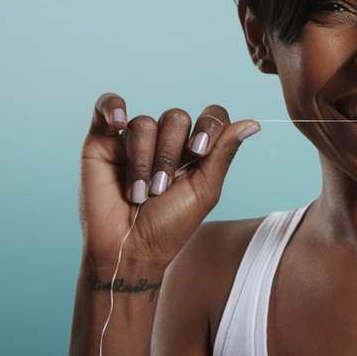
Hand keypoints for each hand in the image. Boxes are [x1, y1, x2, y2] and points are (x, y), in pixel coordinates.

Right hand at [79, 92, 260, 268]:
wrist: (129, 249)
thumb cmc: (169, 226)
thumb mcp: (205, 190)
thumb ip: (224, 152)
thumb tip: (254, 123)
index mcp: (195, 149)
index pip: (210, 116)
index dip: (208, 126)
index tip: (198, 153)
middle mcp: (166, 140)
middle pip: (176, 118)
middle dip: (170, 155)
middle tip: (161, 188)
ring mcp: (134, 139)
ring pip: (144, 123)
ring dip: (143, 160)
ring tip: (139, 191)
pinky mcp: (102, 141)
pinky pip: (107, 105)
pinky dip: (112, 107)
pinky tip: (118, 122)